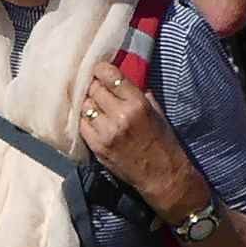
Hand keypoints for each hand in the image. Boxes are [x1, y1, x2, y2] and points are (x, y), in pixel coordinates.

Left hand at [79, 63, 201, 219]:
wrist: (163, 176)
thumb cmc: (163, 142)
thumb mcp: (156, 112)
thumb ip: (139, 94)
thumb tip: (121, 79)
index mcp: (137, 103)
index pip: (110, 76)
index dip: (101, 70)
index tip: (100, 70)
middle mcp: (120, 115)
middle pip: (94, 89)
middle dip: (95, 86)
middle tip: (97, 89)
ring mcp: (106, 132)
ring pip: (85, 106)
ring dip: (89, 103)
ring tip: (95, 105)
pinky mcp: (97, 146)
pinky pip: (82, 125)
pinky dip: (85, 120)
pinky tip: (92, 121)